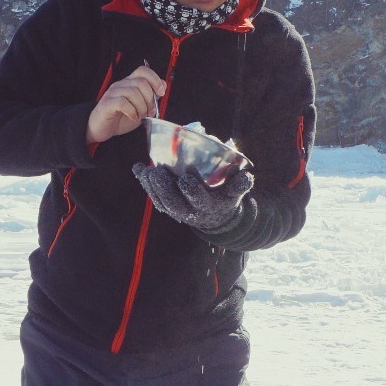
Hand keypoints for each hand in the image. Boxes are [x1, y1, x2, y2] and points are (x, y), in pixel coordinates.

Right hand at [86, 63, 166, 145]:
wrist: (101, 129)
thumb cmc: (120, 118)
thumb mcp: (140, 107)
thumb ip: (151, 97)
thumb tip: (163, 85)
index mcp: (129, 84)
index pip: (143, 71)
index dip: (155, 79)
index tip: (161, 93)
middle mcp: (121, 85)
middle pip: (141, 82)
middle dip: (150, 99)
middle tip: (149, 112)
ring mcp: (113, 93)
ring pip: (133, 92)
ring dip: (141, 107)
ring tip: (140, 116)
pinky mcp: (107, 104)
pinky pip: (122, 103)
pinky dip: (132, 112)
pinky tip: (133, 118)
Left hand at [131, 161, 253, 232]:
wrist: (215, 216)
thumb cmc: (225, 196)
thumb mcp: (236, 191)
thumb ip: (240, 184)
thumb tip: (246, 176)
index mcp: (208, 207)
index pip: (199, 201)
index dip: (191, 192)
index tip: (186, 178)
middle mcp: (190, 212)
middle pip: (174, 204)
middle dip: (164, 189)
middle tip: (158, 172)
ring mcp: (176, 210)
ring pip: (161, 202)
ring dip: (152, 187)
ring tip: (146, 170)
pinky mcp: (166, 206)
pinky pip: (153, 196)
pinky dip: (145, 183)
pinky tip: (138, 169)